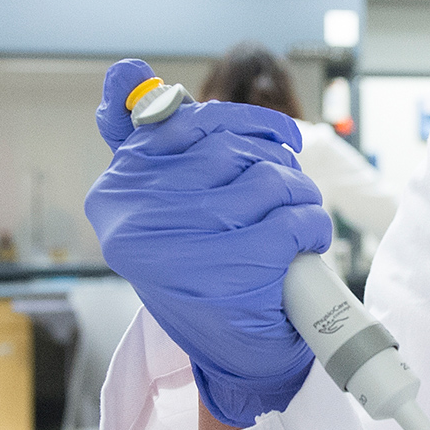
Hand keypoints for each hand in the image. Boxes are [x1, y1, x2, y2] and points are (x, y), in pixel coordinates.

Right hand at [85, 59, 329, 426]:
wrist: (232, 358)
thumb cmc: (200, 271)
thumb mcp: (162, 207)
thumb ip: (146, 139)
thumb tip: (124, 71)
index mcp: (117, 190)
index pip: (187, 122)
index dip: (243, 123)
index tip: (276, 138)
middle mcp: (138, 214)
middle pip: (233, 151)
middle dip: (276, 166)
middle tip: (287, 190)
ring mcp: (182, 243)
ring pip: (268, 182)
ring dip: (299, 197)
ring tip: (297, 217)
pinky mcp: (229, 271)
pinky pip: (291, 221)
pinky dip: (312, 227)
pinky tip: (306, 241)